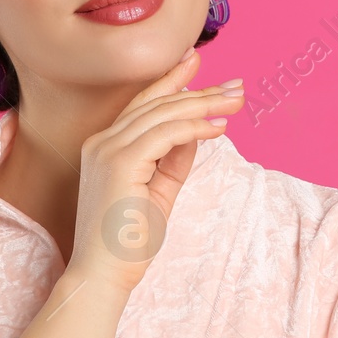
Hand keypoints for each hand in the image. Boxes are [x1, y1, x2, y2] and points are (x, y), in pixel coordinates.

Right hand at [66, 47, 243, 293]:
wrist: (103, 275)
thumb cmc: (128, 240)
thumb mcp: (159, 191)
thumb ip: (173, 159)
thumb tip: (197, 131)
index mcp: (105, 146)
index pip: (143, 104)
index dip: (171, 81)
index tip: (197, 62)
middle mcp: (102, 141)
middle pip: (157, 103)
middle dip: (199, 90)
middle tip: (236, 85)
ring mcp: (107, 149)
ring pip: (163, 113)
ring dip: (204, 103)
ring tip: (236, 99)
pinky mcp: (120, 162)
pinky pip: (166, 133)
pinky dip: (195, 127)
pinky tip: (219, 127)